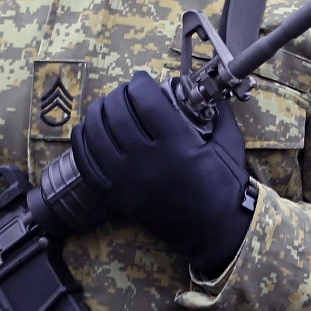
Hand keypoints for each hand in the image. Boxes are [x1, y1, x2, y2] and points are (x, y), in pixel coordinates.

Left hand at [72, 71, 252, 275]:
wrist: (213, 230)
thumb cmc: (224, 186)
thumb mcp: (229, 144)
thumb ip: (219, 113)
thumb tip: (209, 92)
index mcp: (177, 144)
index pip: (145, 100)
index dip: (139, 83)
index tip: (142, 80)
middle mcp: (147, 160)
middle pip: (116, 112)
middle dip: (118, 94)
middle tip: (125, 93)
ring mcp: (127, 180)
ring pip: (96, 134)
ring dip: (98, 112)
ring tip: (106, 107)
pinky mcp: (115, 196)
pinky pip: (86, 162)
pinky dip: (82, 141)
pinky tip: (87, 130)